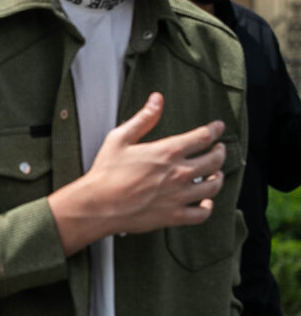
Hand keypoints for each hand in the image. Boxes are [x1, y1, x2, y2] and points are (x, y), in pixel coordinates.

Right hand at [48, 93, 227, 253]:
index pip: (204, 136)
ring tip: (215, 175)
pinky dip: (207, 208)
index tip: (218, 128)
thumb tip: (157, 99)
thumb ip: (143, 118)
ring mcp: (179, 196)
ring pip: (213, 186)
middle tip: (218, 150)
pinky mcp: (173, 216)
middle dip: (220, 152)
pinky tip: (204, 203)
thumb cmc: (105, 173)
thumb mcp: (119, 138)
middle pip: (215, 160)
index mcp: (168, 152)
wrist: (97, 205)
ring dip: (218, 178)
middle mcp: (179, 173)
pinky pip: (201, 214)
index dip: (215, 130)